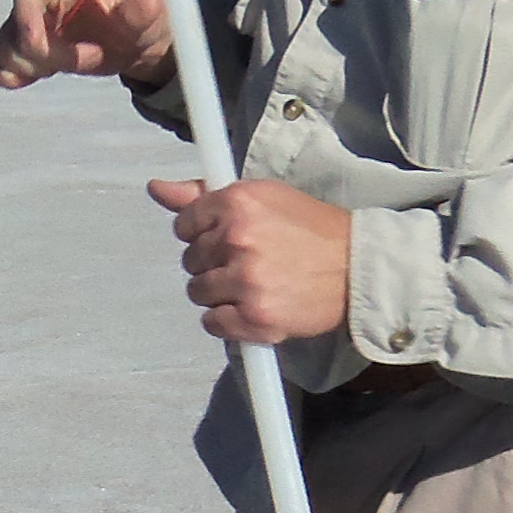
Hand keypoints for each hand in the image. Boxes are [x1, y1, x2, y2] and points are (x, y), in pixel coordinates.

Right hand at [0, 0, 172, 91]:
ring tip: (78, 62)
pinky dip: (13, 77)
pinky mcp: (22, 45)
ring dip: (36, 67)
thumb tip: (144, 5)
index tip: (39, 48)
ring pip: (4, 50)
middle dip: (49, 54)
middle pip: (15, 28)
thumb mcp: (152, 13)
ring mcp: (27, 20)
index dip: (25, 17)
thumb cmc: (144, 18)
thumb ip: (143, 9)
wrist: (139, 41)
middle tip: (92, 57)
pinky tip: (46, 74)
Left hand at [150, 174, 352, 347]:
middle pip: (191, 260)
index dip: (203, 234)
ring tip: (252, 285)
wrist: (356, 267)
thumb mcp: (261, 197)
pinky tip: (251, 307)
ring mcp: (246, 281)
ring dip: (219, 293)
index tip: (225, 240)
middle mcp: (238, 239)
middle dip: (213, 263)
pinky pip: (213, 323)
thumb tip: (156, 189)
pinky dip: (227, 320)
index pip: (184, 225)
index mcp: (237, 202)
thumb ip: (204, 195)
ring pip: (198, 292)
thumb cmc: (310, 230)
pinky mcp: (256, 317)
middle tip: (248, 263)